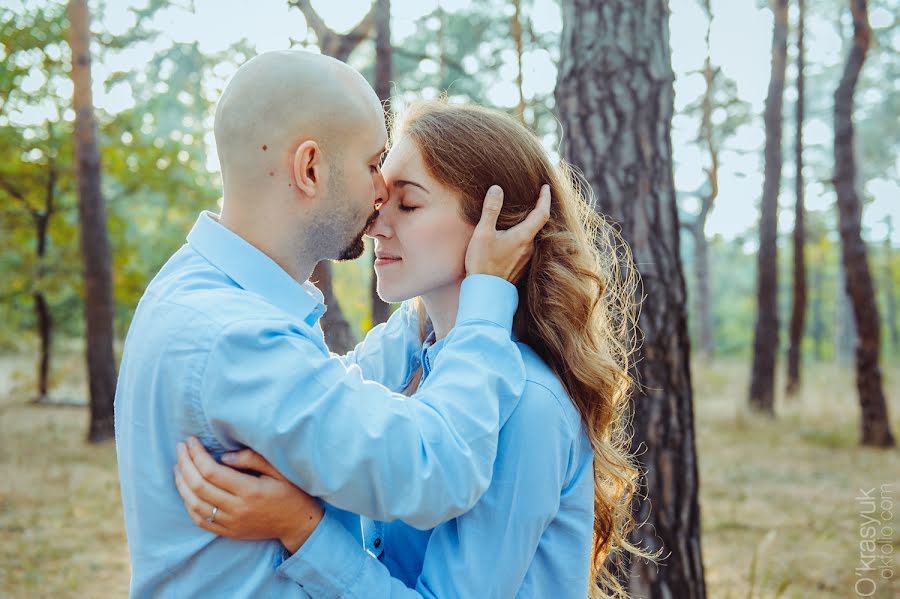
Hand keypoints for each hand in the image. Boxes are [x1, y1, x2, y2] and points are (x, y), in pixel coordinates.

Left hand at [173, 436, 322, 553]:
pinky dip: (188, 504)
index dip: (196, 454)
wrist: (298, 524)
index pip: (211, 472)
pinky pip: (200, 520)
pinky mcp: (229, 532)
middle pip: (198, 486)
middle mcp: (237, 509)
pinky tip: (185, 490)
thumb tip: (223, 456)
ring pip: (194, 504)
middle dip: (185, 464)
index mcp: (250, 491)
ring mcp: (231, 523)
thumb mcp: (278, 470)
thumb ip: (251, 459)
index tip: (191, 441)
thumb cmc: (291, 492)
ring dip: (181, 484)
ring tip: (178, 466)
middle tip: (180, 448)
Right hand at [464, 184, 550, 282]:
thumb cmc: (482, 262)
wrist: (485, 291)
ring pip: (532, 236)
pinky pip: (527, 246)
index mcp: (524, 236)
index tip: (545, 187)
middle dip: (538, 210)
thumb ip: (491, 210)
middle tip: (535, 197)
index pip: (542, 213)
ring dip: (530, 224)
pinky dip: (524, 236)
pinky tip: (514, 235)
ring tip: (523, 214)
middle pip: (539, 224)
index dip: (545, 198)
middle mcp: (530, 247)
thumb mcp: (483, 233)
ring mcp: (527, 258)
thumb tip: (497, 189)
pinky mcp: (521, 266)